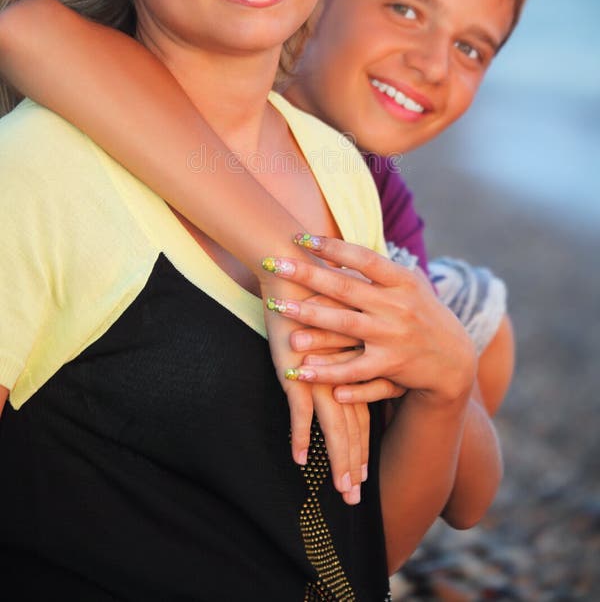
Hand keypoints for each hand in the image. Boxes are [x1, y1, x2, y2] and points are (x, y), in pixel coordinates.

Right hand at [260, 268, 368, 503]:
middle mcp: (345, 370)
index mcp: (356, 360)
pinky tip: (299, 460)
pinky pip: (301, 410)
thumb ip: (347, 339)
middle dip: (354, 463)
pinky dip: (300, 436)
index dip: (364, 444)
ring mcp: (323, 370)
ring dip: (337, 461)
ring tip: (341, 490)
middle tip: (355, 496)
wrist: (294, 265)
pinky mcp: (298, 367)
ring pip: (335, 426)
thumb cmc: (312, 290)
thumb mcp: (338, 318)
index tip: (366, 474)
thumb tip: (352, 353)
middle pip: (355, 426)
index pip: (364, 412)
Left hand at [261, 236, 477, 405]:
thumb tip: (333, 250)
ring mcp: (393, 337)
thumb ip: (376, 269)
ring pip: (344, 326)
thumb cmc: (420, 312)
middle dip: (307, 276)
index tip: (300, 237)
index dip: (332, 246)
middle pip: (346, 288)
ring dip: (309, 317)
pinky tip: (300, 371)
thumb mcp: (408, 284)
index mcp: (401, 281)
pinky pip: (353, 371)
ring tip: (278, 309)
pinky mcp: (390, 367)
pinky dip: (327, 373)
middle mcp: (397, 307)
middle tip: (275, 265)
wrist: (453, 359)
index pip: (363, 257)